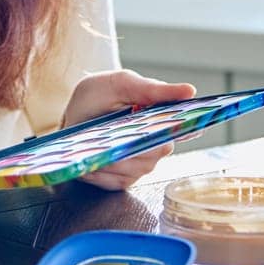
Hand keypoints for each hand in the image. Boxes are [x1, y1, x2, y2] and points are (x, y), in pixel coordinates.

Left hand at [62, 71, 196, 190]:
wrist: (74, 114)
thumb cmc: (100, 95)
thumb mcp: (122, 84)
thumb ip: (153, 89)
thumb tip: (189, 91)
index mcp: (164, 120)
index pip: (184, 130)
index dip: (183, 131)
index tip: (166, 129)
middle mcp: (158, 146)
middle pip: (156, 151)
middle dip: (135, 142)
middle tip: (114, 131)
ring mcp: (141, 165)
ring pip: (135, 168)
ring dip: (114, 156)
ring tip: (96, 143)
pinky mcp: (123, 180)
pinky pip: (116, 181)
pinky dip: (100, 170)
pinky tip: (91, 157)